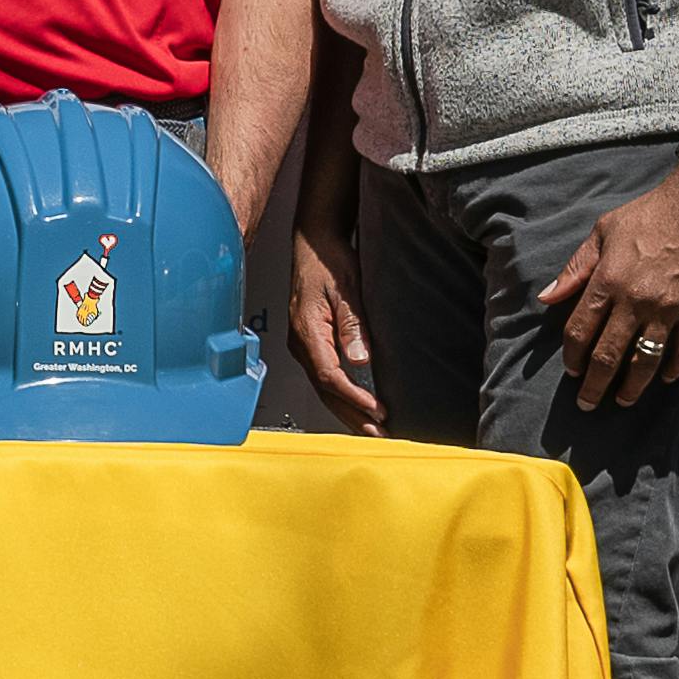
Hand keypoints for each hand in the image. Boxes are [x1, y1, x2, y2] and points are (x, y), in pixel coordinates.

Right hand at [282, 204, 381, 429]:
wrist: (313, 244)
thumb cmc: (328, 261)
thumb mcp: (347, 289)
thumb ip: (352, 325)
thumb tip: (360, 360)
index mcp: (307, 331)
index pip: (330, 377)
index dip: (355, 398)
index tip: (378, 411)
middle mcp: (300, 343)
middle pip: (325, 390)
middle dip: (352, 415)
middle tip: (377, 434)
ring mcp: (302, 345)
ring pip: (323, 388)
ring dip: (347, 410)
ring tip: (370, 429)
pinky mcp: (310, 343)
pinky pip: (324, 377)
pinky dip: (340, 396)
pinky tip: (355, 405)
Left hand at [542, 163, 678, 412]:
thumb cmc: (651, 212)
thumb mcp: (603, 231)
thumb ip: (576, 268)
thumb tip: (546, 298)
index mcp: (608, 281)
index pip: (581, 330)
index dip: (572, 356)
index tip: (571, 371)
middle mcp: (636, 301)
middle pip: (609, 354)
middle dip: (595, 383)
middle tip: (587, 403)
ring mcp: (670, 309)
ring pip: (646, 360)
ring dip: (632, 386)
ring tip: (623, 400)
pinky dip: (674, 368)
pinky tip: (664, 379)